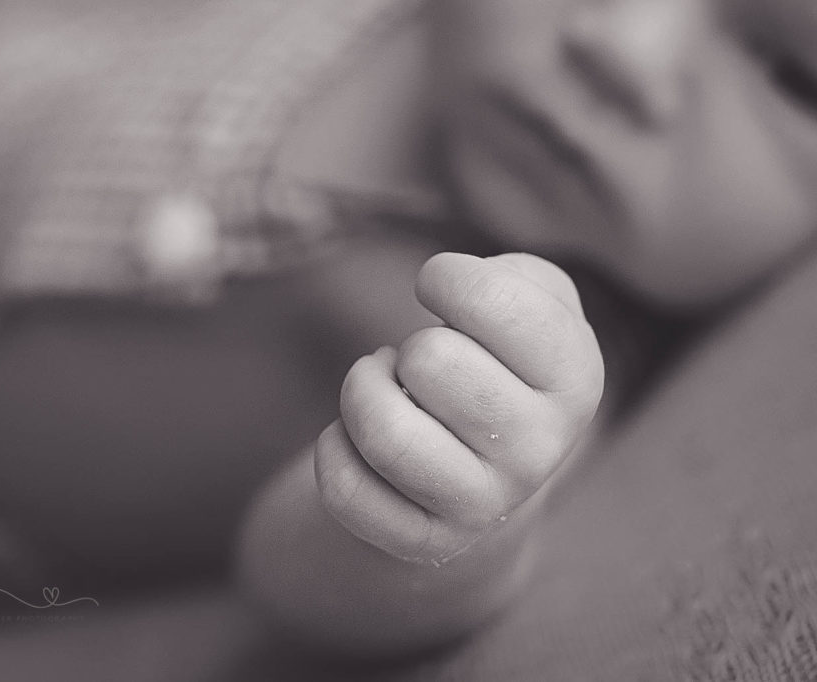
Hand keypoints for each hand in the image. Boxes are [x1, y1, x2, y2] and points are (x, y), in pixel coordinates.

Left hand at [314, 252, 603, 564]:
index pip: (494, 301)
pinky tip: (359, 441)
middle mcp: (541, 451)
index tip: (441, 289)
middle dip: (408, 346)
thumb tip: (457, 291)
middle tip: (420, 362)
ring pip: (382, 431)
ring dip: (362, 391)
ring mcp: (483, 505)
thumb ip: (513, 277)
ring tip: (383, 389)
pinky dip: (333, 449)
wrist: (481, 469)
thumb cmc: (496, 362)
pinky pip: (345, 488)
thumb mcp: (531, 305)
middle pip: (429, 359)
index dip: (448, 279)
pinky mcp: (425, 543)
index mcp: (576, 380)